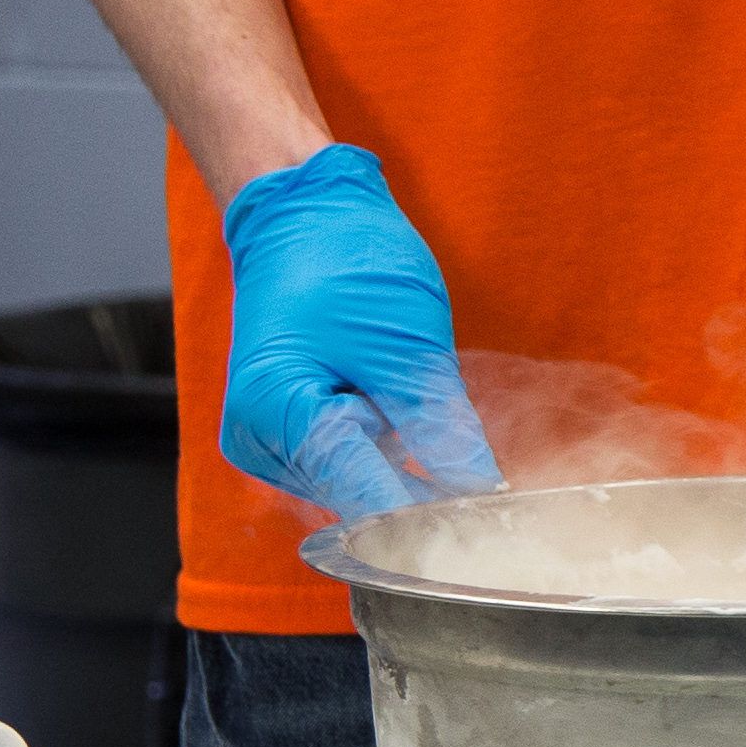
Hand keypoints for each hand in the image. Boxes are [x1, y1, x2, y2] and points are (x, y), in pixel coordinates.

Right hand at [217, 144, 501, 523]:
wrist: (302, 216)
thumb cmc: (344, 262)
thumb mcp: (407, 347)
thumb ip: (439, 426)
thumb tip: (479, 488)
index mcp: (277, 410)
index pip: (361, 493)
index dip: (427, 516)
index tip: (481, 530)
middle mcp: (259, 437)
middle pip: (355, 497)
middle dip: (419, 494)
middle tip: (486, 493)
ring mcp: (267, 438)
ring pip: (354, 484)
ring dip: (402, 467)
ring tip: (425, 420)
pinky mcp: (286, 432)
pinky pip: (346, 461)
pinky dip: (384, 449)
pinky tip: (401, 416)